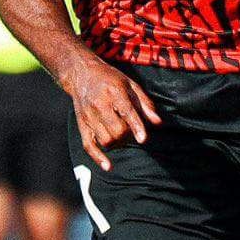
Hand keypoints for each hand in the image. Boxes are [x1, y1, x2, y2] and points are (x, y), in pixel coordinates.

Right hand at [59, 54, 160, 169]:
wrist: (81, 73)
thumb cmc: (110, 79)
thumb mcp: (131, 85)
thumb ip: (145, 104)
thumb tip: (158, 123)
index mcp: (113, 91)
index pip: (126, 112)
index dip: (136, 127)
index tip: (143, 139)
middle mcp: (99, 104)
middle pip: (116, 130)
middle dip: (128, 135)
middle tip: (132, 130)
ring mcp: (89, 116)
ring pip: (105, 140)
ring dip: (118, 143)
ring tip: (122, 135)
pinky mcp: (82, 124)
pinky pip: (88, 145)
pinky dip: (98, 157)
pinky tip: (108, 166)